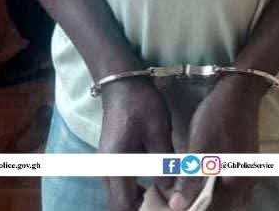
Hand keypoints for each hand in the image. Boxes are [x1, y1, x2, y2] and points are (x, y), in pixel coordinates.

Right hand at [99, 78, 173, 210]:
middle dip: (139, 208)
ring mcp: (106, 163)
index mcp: (116, 165)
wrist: (121, 80)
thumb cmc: (140, 103)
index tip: (163, 207)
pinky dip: (133, 188)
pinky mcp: (110, 156)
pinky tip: (151, 181)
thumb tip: (172, 191)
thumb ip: (164, 163)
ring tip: (161, 193)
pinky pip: (119, 182)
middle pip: (118, 203)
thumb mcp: (158, 131)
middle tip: (164, 203)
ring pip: (118, 193)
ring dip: (136, 199)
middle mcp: (106, 169)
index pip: (123, 205)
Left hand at [164, 74, 266, 209]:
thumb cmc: (220, 116)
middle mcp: (246, 185)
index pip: (211, 210)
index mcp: (237, 185)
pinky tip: (198, 176)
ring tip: (183, 187)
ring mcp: (247, 174)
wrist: (240, 89)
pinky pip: (226, 184)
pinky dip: (211, 184)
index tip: (172, 203)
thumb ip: (190, 180)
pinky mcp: (243, 164)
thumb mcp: (201, 147)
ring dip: (203, 194)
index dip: (191, 207)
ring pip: (223, 195)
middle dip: (197, 202)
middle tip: (174, 195)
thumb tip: (176, 207)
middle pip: (219, 205)